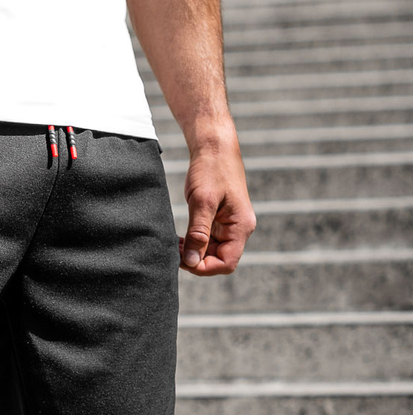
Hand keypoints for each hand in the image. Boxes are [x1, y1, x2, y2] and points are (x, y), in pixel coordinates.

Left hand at [179, 135, 255, 275]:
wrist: (214, 146)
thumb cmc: (211, 168)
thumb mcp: (202, 202)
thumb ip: (198, 234)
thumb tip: (191, 262)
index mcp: (241, 226)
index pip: (226, 263)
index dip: (204, 267)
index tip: (182, 261)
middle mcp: (239, 229)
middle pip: (218, 260)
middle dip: (195, 260)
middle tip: (174, 251)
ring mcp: (230, 226)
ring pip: (211, 253)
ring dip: (192, 252)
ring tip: (175, 244)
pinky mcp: (220, 221)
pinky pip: (207, 241)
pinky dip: (193, 243)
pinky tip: (180, 239)